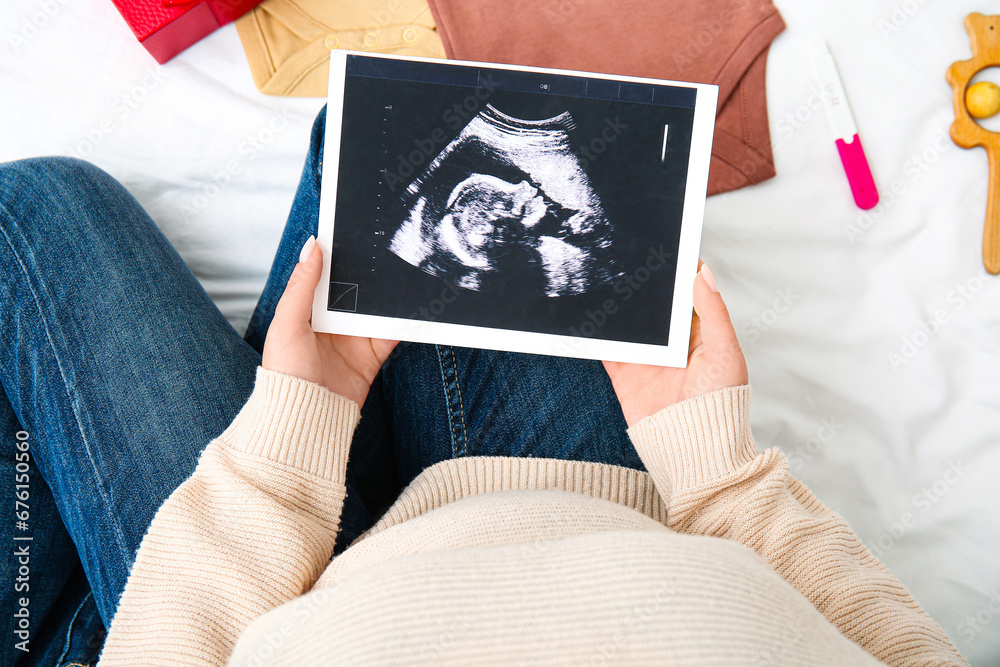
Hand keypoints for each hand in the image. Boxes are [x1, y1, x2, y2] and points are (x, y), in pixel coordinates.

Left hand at [262, 236, 397, 406]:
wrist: (305, 420)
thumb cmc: (286, 375)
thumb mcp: (287, 324)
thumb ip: (302, 285)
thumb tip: (312, 246)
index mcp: (307, 312)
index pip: (326, 277)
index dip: (338, 258)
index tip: (354, 234)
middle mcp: (331, 324)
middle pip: (356, 291)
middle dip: (370, 275)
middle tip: (388, 251)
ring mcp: (353, 340)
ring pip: (376, 310)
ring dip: (388, 297)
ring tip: (404, 277)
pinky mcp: (371, 358)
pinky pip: (391, 335)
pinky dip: (403, 323)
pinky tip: (411, 310)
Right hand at [603, 261, 747, 426]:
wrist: (694, 449)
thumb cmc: (720, 405)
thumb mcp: (725, 352)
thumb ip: (712, 312)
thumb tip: (702, 272)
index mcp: (701, 334)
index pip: (687, 295)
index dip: (678, 273)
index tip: (666, 248)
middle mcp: (673, 344)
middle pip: (655, 306)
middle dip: (644, 286)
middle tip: (629, 256)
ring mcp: (647, 358)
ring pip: (629, 323)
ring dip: (619, 306)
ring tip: (605, 277)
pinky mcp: (625, 374)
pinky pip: (607, 349)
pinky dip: (597, 334)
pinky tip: (590, 316)